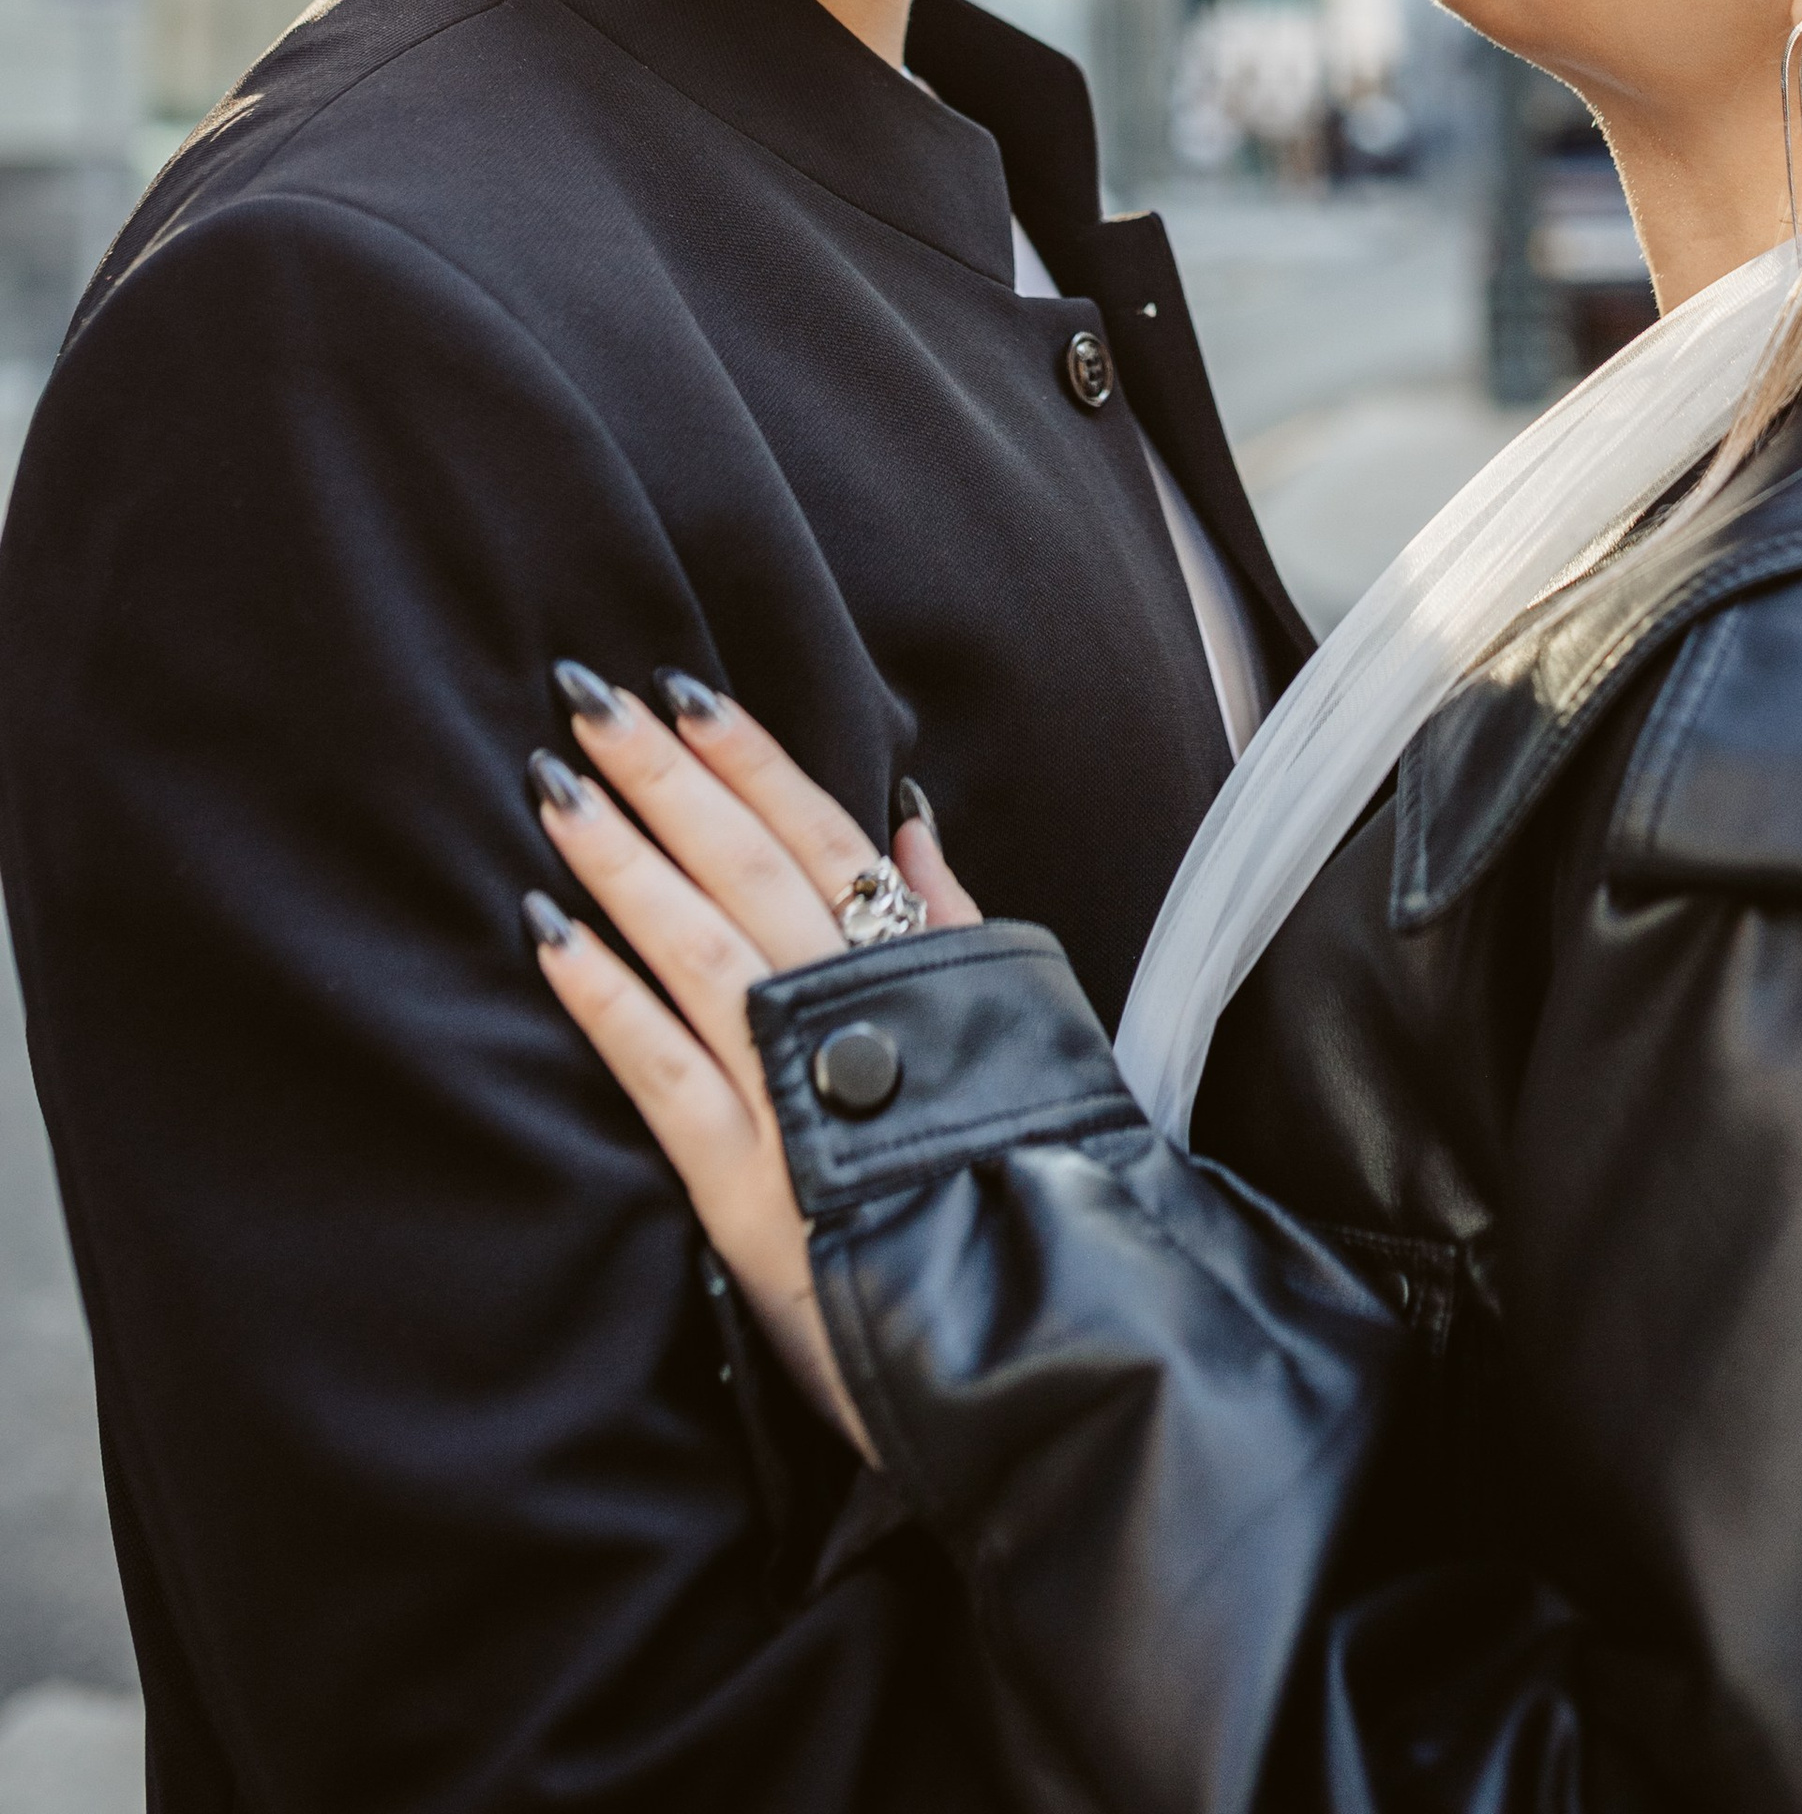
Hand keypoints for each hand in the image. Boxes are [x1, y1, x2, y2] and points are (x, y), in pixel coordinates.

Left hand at [524, 675, 980, 1458]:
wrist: (1045, 1324)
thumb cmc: (1039, 1168)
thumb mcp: (1018, 1022)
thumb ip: (953, 919)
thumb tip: (903, 814)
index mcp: (917, 968)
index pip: (822, 834)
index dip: (749, 758)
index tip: (682, 688)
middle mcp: (853, 1012)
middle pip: (745, 866)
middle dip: (664, 776)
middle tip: (585, 699)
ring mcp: (793, 1093)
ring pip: (693, 944)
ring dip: (619, 857)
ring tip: (552, 784)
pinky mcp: (742, 1186)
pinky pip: (658, 1069)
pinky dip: (602, 994)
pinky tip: (546, 933)